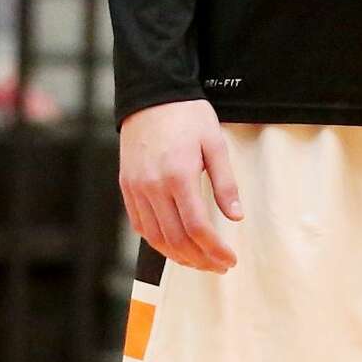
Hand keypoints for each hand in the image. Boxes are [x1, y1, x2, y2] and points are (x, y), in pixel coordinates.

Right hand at [119, 100, 242, 272]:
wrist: (152, 96)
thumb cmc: (188, 117)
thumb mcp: (215, 144)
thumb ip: (226, 183)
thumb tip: (235, 216)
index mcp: (178, 175)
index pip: (197, 227)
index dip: (214, 249)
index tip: (229, 259)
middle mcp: (153, 186)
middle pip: (175, 238)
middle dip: (199, 259)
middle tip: (218, 266)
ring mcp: (136, 188)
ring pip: (154, 237)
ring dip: (178, 256)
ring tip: (199, 262)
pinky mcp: (126, 186)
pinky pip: (139, 224)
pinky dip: (157, 241)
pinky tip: (174, 245)